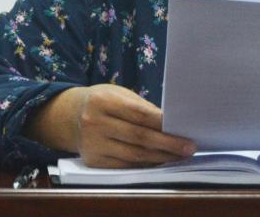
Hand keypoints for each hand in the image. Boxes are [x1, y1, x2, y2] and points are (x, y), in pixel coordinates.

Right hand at [25, 84, 195, 167]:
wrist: (71, 116)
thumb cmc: (104, 101)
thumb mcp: (119, 94)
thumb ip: (142, 108)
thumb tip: (170, 124)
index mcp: (102, 101)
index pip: (138, 114)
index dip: (162, 123)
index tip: (183, 128)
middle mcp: (94, 123)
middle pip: (138, 137)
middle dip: (167, 143)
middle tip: (189, 147)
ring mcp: (93, 145)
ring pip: (133, 155)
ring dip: (160, 157)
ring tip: (179, 156)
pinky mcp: (93, 161)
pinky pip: (125, 165)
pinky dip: (145, 164)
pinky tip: (160, 161)